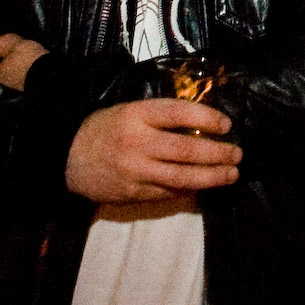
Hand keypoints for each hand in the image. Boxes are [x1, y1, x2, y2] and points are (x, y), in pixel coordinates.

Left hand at [0, 33, 48, 89]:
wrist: (51, 78)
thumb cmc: (27, 61)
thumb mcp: (13, 46)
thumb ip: (0, 43)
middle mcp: (6, 86)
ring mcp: (19, 90)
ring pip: (9, 84)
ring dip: (8, 79)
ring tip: (9, 73)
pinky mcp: (32, 91)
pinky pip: (22, 84)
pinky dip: (21, 80)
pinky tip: (24, 76)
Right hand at [65, 99, 241, 203]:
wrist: (67, 157)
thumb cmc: (105, 128)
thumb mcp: (130, 111)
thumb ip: (161, 117)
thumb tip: (202, 123)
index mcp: (137, 114)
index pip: (178, 113)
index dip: (206, 117)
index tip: (227, 124)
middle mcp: (137, 142)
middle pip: (186, 149)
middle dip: (217, 153)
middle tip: (237, 154)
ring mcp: (135, 171)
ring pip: (181, 177)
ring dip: (211, 177)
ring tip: (231, 174)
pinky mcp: (133, 193)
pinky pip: (169, 193)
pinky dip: (189, 189)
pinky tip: (204, 186)